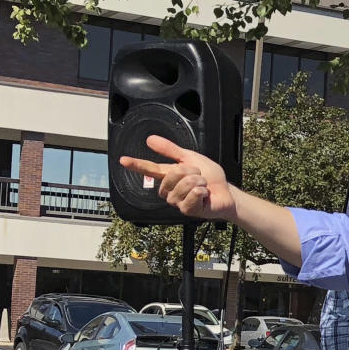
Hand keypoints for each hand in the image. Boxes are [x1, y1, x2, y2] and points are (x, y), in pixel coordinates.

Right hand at [119, 135, 236, 220]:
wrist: (225, 192)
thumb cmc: (209, 177)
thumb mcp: (190, 158)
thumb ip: (170, 150)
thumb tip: (150, 139)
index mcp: (169, 176)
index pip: (149, 169)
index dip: (136, 164)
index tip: (123, 159)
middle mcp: (169, 190)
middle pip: (172, 175)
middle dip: (190, 171)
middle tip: (199, 175)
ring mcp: (177, 202)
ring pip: (183, 185)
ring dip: (199, 181)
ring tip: (203, 185)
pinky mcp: (187, 210)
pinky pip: (191, 195)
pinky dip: (202, 191)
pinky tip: (204, 194)